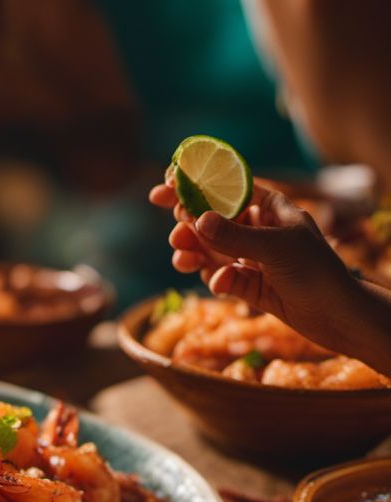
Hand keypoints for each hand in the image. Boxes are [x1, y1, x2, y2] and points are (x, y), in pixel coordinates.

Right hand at [148, 179, 363, 349]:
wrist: (336, 316)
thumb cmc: (316, 270)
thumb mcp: (275, 248)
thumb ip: (234, 236)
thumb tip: (196, 220)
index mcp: (269, 207)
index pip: (227, 188)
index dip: (195, 185)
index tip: (165, 185)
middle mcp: (257, 230)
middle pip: (211, 220)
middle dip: (188, 226)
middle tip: (176, 235)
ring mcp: (251, 258)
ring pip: (210, 251)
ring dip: (193, 254)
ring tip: (182, 259)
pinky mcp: (247, 285)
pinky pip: (220, 277)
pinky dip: (216, 280)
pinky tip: (220, 284)